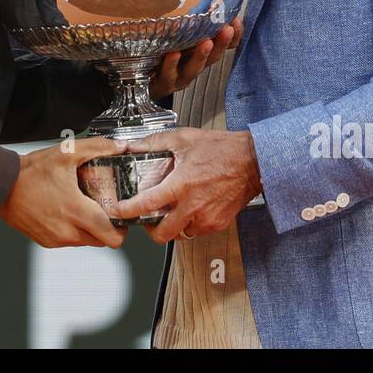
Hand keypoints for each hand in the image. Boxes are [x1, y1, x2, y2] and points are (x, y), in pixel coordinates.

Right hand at [0, 136, 129, 248]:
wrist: (2, 185)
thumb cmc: (31, 171)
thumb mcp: (67, 153)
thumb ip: (98, 148)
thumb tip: (119, 146)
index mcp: (76, 211)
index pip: (111, 236)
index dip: (122, 229)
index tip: (120, 215)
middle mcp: (67, 231)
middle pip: (102, 241)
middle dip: (107, 227)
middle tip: (105, 209)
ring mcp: (56, 239)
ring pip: (86, 242)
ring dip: (90, 229)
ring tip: (85, 208)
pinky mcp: (46, 241)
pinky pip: (69, 241)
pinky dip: (73, 230)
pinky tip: (67, 212)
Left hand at [112, 127, 260, 243]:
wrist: (253, 161)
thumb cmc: (222, 149)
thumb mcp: (184, 139)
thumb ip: (155, 143)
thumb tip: (133, 146)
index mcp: (181, 185)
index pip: (147, 204)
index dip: (128, 211)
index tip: (119, 211)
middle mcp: (193, 206)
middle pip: (162, 233)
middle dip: (150, 230)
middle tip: (146, 220)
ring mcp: (206, 218)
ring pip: (180, 234)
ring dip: (171, 227)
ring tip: (170, 212)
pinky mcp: (217, 224)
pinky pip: (196, 231)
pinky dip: (189, 224)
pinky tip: (189, 209)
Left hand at [150, 18, 241, 97]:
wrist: (141, 82)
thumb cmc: (163, 56)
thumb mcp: (179, 38)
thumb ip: (192, 24)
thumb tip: (206, 2)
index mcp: (201, 55)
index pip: (223, 46)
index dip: (233, 37)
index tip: (238, 22)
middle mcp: (194, 67)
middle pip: (212, 58)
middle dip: (221, 44)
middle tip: (228, 29)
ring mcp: (180, 77)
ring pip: (193, 68)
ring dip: (201, 56)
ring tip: (207, 43)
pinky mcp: (164, 83)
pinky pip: (168, 75)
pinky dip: (171, 65)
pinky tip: (173, 54)